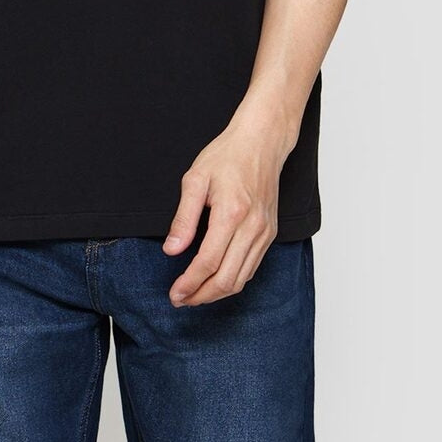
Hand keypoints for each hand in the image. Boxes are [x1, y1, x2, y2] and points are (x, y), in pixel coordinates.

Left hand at [162, 104, 292, 306]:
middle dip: (201, 296)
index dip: (189, 283)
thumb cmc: (227, 155)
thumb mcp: (195, 179)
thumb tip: (171, 250)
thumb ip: (183, 218)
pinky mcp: (270, 233)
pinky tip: (216, 281)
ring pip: (242, 279)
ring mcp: (264, 232)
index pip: (208, 262)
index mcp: (232, 213)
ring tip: (195, 295)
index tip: (174, 294)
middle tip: (180, 300)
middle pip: (227, 279)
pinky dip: (233, 281)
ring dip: (217, 294)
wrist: (262, 141)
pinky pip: (252, 268)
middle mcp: (252, 227)